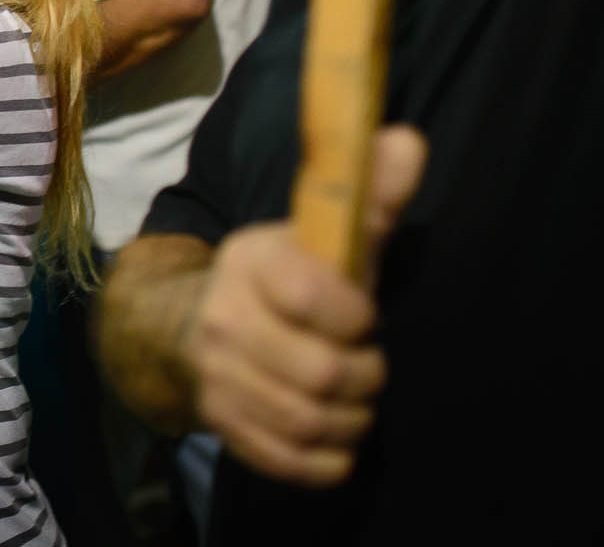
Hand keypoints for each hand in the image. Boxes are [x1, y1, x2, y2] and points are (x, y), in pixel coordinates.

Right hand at [186, 125, 426, 486]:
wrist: (194, 324)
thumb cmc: (287, 277)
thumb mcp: (324, 232)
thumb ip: (370, 194)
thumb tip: (409, 141)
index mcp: (252, 260)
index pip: (311, 294)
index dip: (356, 317)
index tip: (365, 316)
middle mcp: (224, 317)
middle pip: (320, 372)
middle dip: (364, 377)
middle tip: (368, 368)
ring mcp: (217, 373)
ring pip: (306, 421)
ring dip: (350, 421)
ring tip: (356, 403)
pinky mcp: (219, 420)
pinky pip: (284, 459)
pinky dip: (324, 461)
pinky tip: (338, 442)